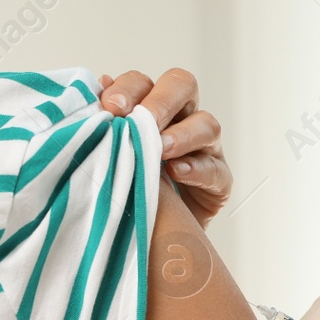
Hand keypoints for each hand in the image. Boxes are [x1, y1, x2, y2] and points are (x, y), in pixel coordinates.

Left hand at [100, 67, 231, 225]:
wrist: (150, 237)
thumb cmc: (127, 190)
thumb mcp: (110, 155)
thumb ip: (106, 123)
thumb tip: (101, 83)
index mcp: (150, 108)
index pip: (144, 82)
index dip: (129, 88)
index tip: (111, 107)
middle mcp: (181, 120)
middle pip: (182, 86)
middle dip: (160, 101)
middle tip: (141, 119)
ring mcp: (204, 148)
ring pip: (207, 124)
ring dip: (183, 134)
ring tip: (162, 149)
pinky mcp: (218, 181)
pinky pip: (216, 169)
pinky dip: (197, 169)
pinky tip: (177, 173)